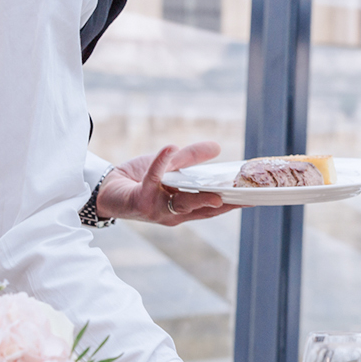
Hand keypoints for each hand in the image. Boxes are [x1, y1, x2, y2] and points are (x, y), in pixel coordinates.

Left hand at [96, 141, 237, 225]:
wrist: (106, 188)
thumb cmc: (139, 180)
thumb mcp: (170, 167)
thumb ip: (193, 158)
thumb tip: (218, 147)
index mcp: (184, 209)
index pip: (213, 208)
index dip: (233, 204)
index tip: (254, 198)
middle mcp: (173, 214)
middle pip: (200, 210)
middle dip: (220, 205)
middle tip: (239, 199)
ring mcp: (157, 209)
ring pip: (181, 204)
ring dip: (198, 198)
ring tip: (214, 192)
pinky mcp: (140, 198)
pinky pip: (153, 178)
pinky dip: (162, 162)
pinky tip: (170, 148)